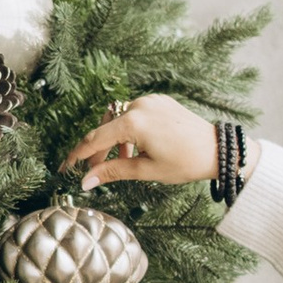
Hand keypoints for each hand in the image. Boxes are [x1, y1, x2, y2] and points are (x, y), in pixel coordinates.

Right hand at [64, 94, 229, 189]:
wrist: (217, 150)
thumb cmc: (185, 162)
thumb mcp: (146, 170)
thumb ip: (112, 172)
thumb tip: (86, 182)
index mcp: (134, 122)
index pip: (95, 139)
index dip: (78, 155)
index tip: (65, 167)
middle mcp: (140, 105)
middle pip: (105, 127)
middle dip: (98, 149)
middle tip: (95, 171)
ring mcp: (151, 100)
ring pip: (119, 119)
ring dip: (114, 140)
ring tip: (122, 161)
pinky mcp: (160, 101)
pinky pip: (135, 114)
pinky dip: (129, 131)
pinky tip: (136, 148)